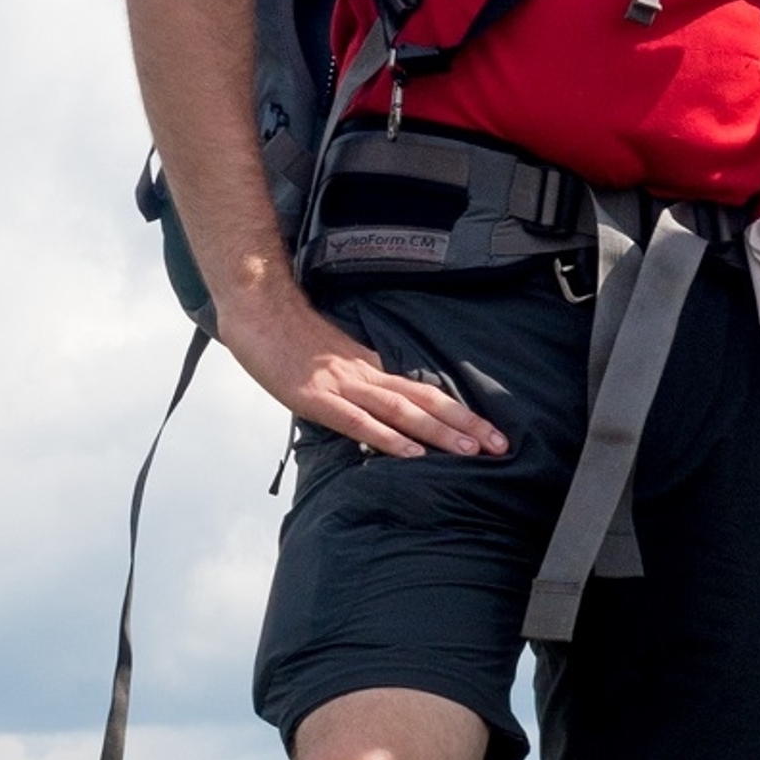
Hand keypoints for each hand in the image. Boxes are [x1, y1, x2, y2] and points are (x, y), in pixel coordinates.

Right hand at [215, 285, 503, 459]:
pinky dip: (386, 438)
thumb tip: (381, 413)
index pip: (425, 393)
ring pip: (401, 410)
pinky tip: (410, 453)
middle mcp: (365, 376)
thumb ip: (357, 385)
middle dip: (466, 425)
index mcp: (370, 369)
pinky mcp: (315, 398)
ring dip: (438, 433)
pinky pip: (357, 421)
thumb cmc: (288, 335)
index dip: (460, 413)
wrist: (258, 306)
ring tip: (470, 452)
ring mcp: (341, 386)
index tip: (490, 432)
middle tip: (502, 446)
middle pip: (426, 401)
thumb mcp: (332, 361)